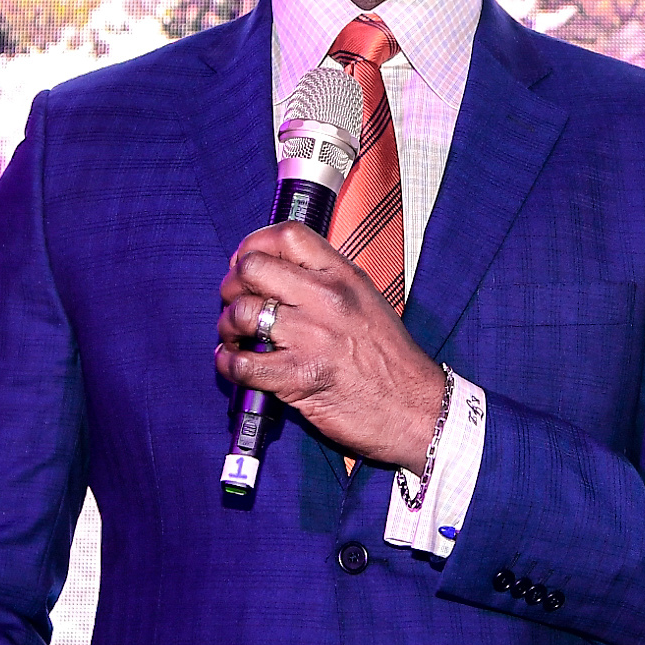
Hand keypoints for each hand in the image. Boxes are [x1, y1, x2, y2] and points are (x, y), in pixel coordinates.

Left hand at [217, 221, 445, 470]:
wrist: (416, 409)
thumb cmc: (392, 361)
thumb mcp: (367, 302)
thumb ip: (328, 282)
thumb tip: (279, 273)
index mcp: (344, 277)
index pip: (288, 236)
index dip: (255, 244)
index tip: (246, 260)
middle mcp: (327, 299)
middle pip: (253, 267)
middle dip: (232, 284)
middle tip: (236, 301)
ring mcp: (312, 337)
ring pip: (241, 313)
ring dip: (227, 326)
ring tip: (236, 338)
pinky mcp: (299, 377)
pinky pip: (241, 364)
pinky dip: (227, 364)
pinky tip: (234, 364)